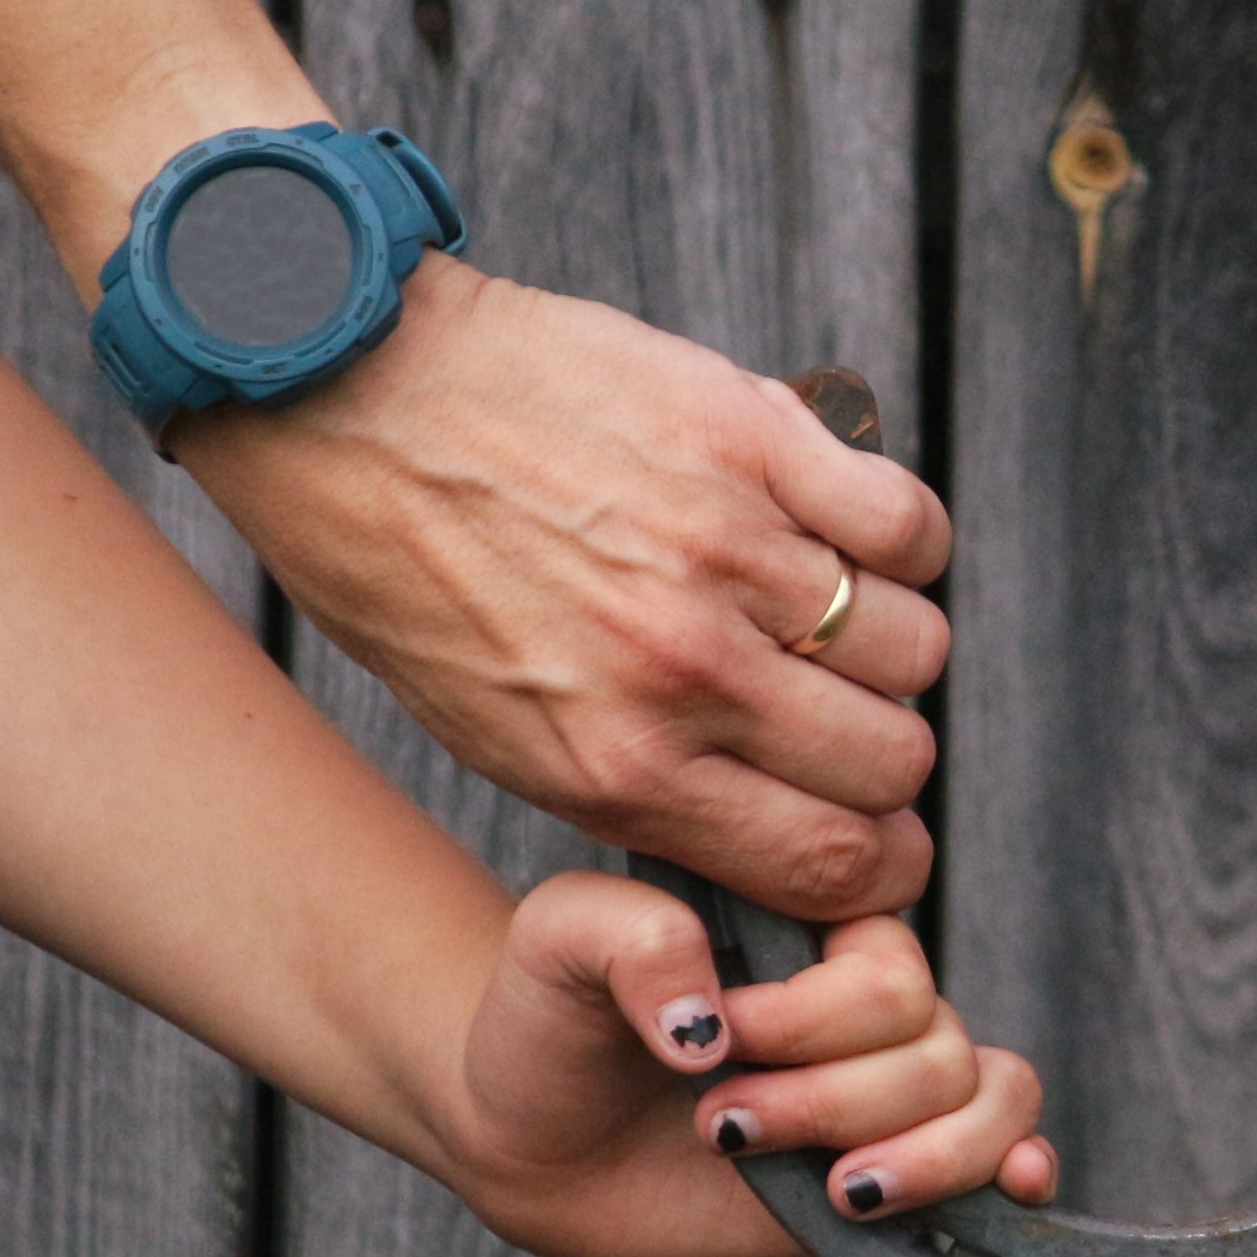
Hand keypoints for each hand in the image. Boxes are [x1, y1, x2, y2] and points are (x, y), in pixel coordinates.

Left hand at [176, 257, 954, 918]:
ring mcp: (726, 551)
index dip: (882, 865)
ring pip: (915, 646)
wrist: (341, 391)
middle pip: (894, 759)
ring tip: (819, 610)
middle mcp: (683, 669)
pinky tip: (837, 530)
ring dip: (885, 641)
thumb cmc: (413, 571)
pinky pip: (906, 526)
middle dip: (880, 753)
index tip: (878, 839)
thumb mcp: (507, 739)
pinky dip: (895, 539)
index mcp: (617, 767)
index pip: (834, 863)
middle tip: (836, 713)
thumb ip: (653, 793)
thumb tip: (784, 829)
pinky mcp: (751, 438)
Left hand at [441, 877, 1053, 1256]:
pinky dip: (1020, 1167)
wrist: (525, 1135)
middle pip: (933, 1049)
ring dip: (909, 1157)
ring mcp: (887, 1090)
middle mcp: (866, 1007)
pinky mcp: (890, 1172)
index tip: (710, 1044)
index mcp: (814, 930)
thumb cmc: (546, 1021)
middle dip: (830, 1102)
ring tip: (826, 1188)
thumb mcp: (559, 947)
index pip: (886, 972)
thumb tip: (710, 1021)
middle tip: (718, 1124)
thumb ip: (631, 938)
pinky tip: (1015, 1186)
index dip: (813, 1022)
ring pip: (982, 1101)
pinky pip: (1003, 1152)